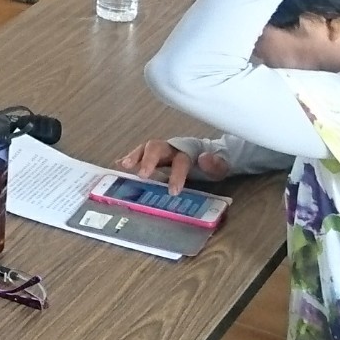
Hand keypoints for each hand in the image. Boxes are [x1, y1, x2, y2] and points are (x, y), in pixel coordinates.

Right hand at [116, 138, 233, 193]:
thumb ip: (215, 164)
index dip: (176, 175)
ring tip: (124, 166)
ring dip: (134, 157)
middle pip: (157, 147)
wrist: (210, 154)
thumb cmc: (213, 163)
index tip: (173, 191)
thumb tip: (204, 158)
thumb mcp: (222, 166)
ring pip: (145, 149)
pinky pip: (140, 155)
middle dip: (148, 160)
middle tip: (141, 175)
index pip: (180, 161)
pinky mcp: (154, 156)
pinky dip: (128, 158)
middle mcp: (171, 148)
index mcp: (188, 151)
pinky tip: (118, 165)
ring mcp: (161, 151)